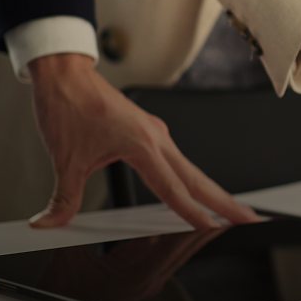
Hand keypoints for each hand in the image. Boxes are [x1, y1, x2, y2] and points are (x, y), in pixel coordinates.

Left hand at [27, 54, 259, 229]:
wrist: (63, 72)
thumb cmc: (68, 105)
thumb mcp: (65, 159)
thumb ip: (63, 197)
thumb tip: (51, 222)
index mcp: (141, 145)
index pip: (173, 188)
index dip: (193, 212)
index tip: (212, 228)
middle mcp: (155, 138)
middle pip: (198, 177)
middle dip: (225, 201)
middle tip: (249, 218)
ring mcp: (155, 133)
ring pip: (190, 168)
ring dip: (211, 190)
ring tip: (230, 209)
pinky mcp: (148, 130)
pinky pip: (176, 159)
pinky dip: (189, 177)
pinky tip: (191, 187)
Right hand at [39, 228, 224, 300]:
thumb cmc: (66, 292)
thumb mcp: (70, 255)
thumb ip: (80, 232)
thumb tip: (85, 211)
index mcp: (136, 274)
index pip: (175, 244)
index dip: (199, 227)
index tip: (220, 214)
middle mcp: (149, 279)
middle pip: (188, 246)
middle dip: (212, 227)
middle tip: (238, 210)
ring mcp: (150, 280)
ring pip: (183, 250)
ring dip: (203, 232)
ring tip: (225, 213)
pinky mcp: (146, 277)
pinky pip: (171, 252)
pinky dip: (185, 236)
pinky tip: (195, 223)